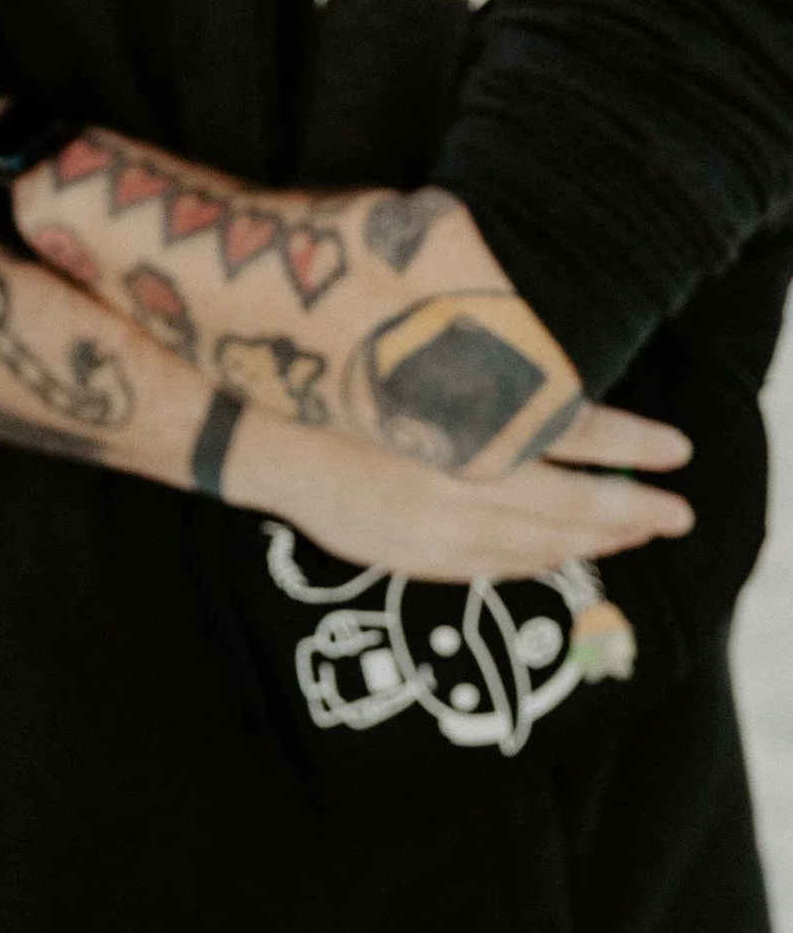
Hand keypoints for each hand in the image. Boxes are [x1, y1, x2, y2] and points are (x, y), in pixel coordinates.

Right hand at [231, 401, 692, 581]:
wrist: (256, 433)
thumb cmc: (334, 380)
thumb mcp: (417, 365)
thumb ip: (486, 385)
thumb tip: (562, 391)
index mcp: (465, 426)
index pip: (572, 436)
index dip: (630, 445)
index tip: (676, 451)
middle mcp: (457, 484)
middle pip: (568, 505)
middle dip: (630, 511)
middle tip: (676, 513)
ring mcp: (435, 531)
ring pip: (537, 545)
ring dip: (591, 540)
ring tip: (630, 533)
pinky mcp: (412, 557)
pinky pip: (495, 567)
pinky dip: (539, 560)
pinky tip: (561, 552)